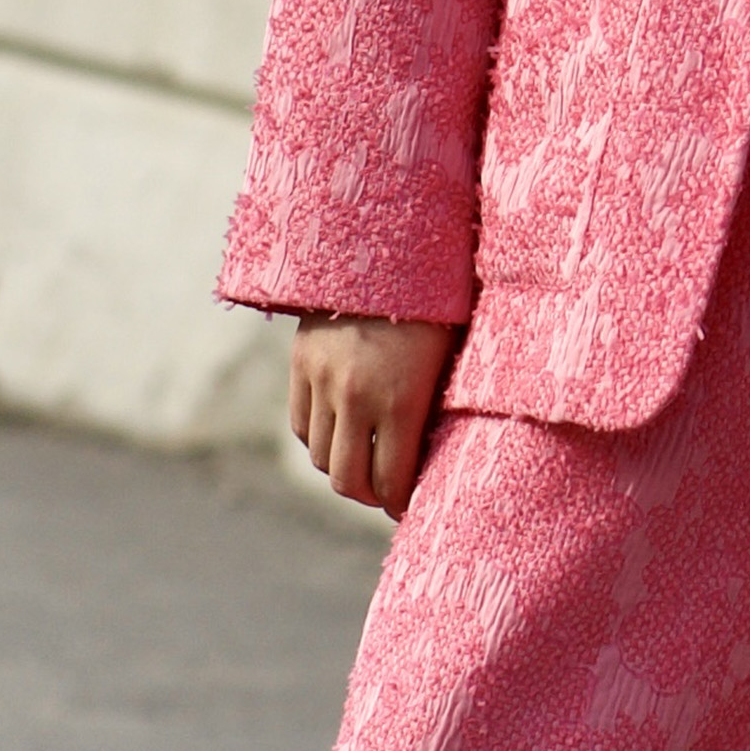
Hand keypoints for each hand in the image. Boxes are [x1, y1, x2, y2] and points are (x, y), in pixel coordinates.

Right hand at [288, 315, 457, 519]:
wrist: (381, 244)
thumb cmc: (436, 300)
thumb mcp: (449, 354)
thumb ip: (435, 404)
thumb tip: (439, 450)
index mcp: (401, 398)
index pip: (391, 481)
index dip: (400, 504)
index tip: (411, 506)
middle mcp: (355, 396)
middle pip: (348, 480)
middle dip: (369, 497)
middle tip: (386, 495)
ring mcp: (322, 379)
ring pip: (320, 456)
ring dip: (341, 468)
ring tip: (363, 464)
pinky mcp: (300, 362)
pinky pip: (300, 423)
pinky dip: (318, 438)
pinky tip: (339, 434)